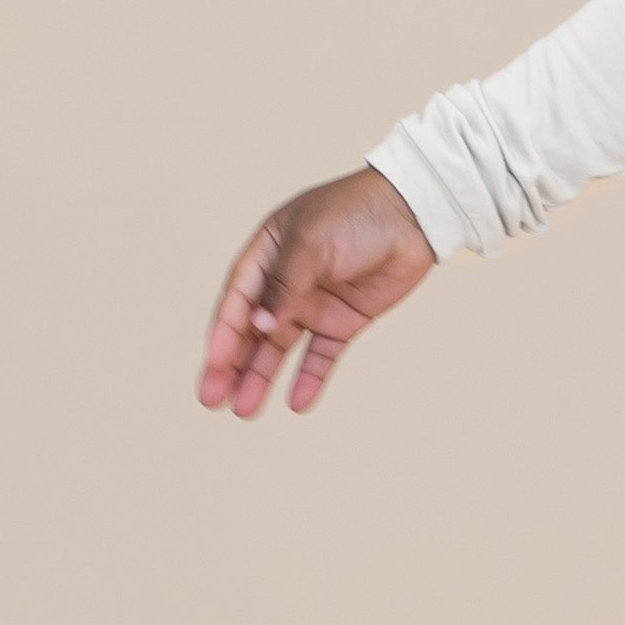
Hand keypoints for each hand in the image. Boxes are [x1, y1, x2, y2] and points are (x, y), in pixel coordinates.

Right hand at [197, 166, 437, 417]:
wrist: (413, 215)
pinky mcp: (345, 320)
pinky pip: (321, 355)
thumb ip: (285, 284)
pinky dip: (310, 378)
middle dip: (230, 366)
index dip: (224, 335)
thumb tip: (260, 325)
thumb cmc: (355, 214)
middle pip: (250, 331)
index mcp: (266, 256)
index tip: (214, 366)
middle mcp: (284, 284)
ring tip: (243, 411)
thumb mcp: (312, 242)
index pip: (236, 302)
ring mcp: (314, 304)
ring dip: (261, 377)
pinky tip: (296, 404)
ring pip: (280, 348)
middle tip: (212, 400)